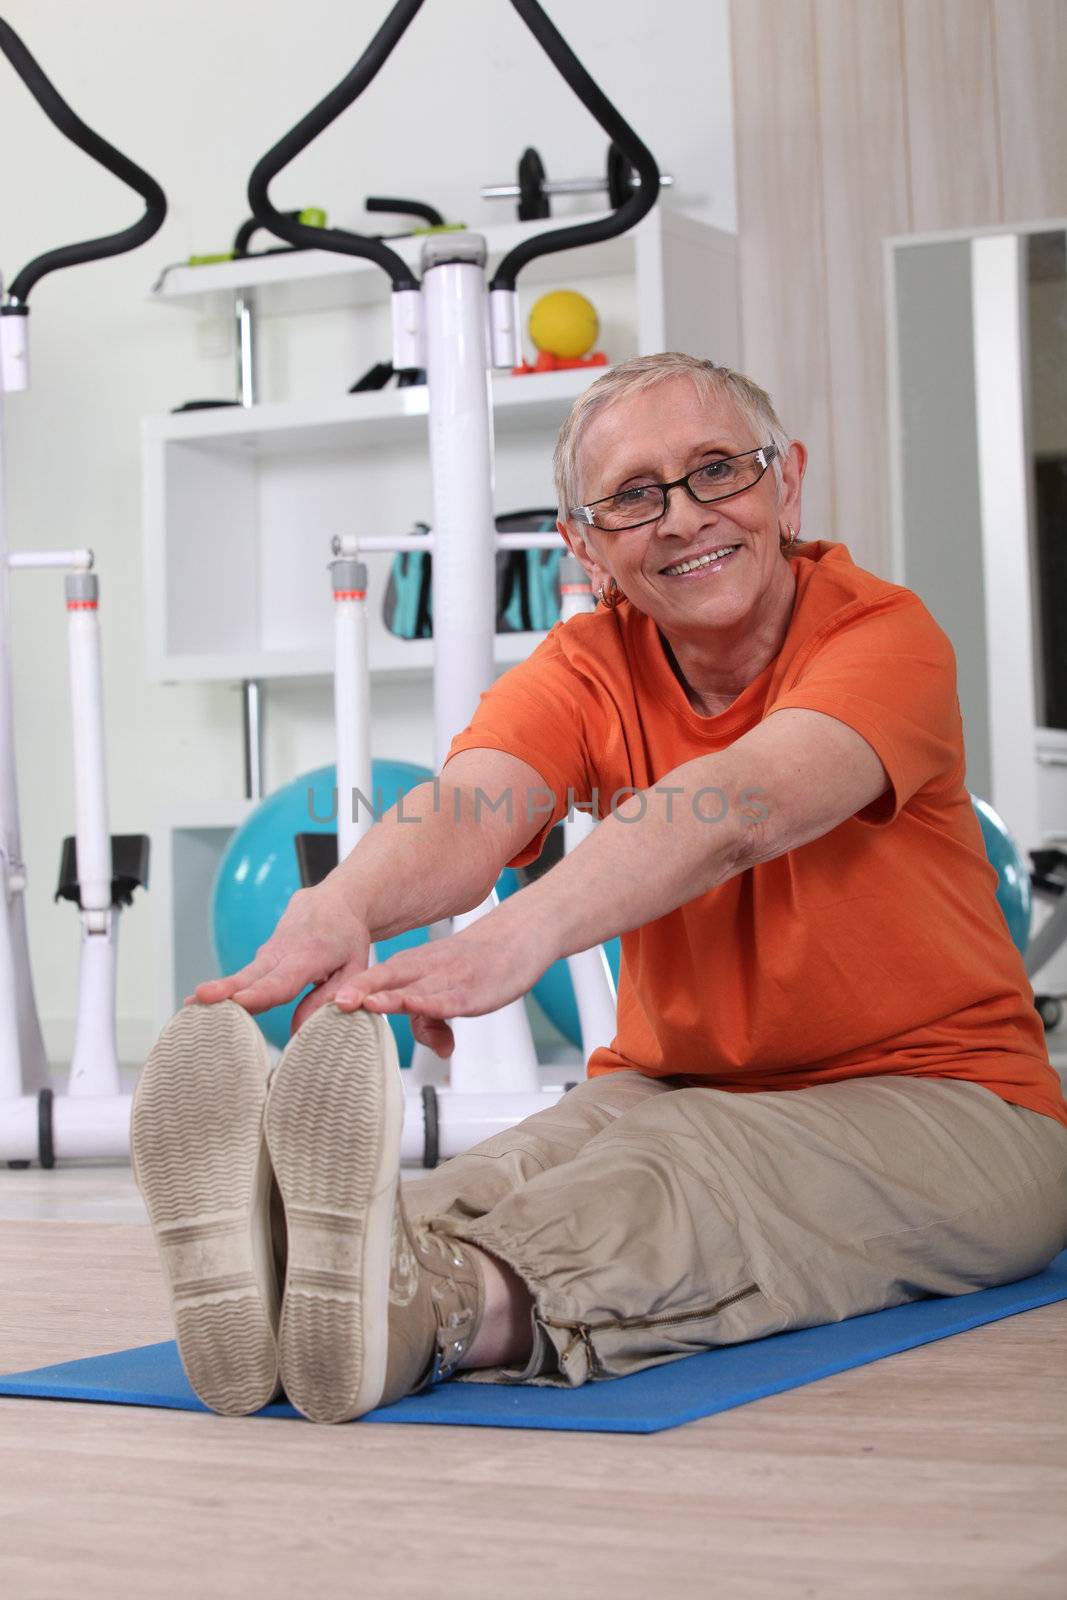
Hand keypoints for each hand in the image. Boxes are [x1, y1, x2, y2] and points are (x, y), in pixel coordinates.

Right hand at [188, 884, 372, 1030]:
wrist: (334, 900)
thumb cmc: (346, 938)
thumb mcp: (354, 966)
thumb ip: (332, 996)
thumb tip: (303, 1029)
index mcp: (310, 955)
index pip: (283, 979)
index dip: (261, 992)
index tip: (240, 1001)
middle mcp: (283, 952)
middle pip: (253, 975)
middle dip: (227, 989)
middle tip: (202, 998)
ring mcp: (269, 952)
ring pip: (243, 975)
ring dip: (218, 990)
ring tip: (190, 1006)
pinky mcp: (261, 957)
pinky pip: (244, 975)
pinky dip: (223, 989)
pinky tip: (201, 1004)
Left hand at [334, 909, 555, 1058]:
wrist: (520, 936)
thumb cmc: (482, 964)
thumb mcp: (450, 995)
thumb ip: (434, 1019)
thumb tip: (435, 1046)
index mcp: (413, 967)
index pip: (373, 979)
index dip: (345, 991)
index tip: (317, 1007)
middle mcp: (425, 969)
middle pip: (383, 979)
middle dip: (354, 990)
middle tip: (325, 1005)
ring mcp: (447, 978)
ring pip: (410, 986)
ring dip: (383, 995)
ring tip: (356, 1005)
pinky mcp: (472, 990)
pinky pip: (448, 997)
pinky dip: (429, 1002)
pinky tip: (414, 1006)